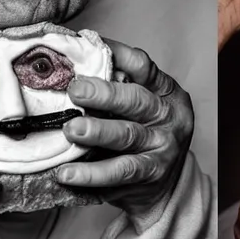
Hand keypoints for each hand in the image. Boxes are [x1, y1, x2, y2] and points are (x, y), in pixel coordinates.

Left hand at [56, 40, 193, 224]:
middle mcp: (168, 118)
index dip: (115, 55)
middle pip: (136, 101)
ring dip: (96, 132)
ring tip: (69, 130)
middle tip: (75, 91)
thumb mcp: (147, 105)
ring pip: (126, 137)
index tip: (85, 50)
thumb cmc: (149, 133)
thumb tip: (76, 62)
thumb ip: (122, 85)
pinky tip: (67, 173)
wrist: (172, 188)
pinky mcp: (148, 178)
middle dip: (105, 95)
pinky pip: (117, 173)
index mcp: (166, 92)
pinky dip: (91, 174)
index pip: (143, 66)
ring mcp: (161, 149)